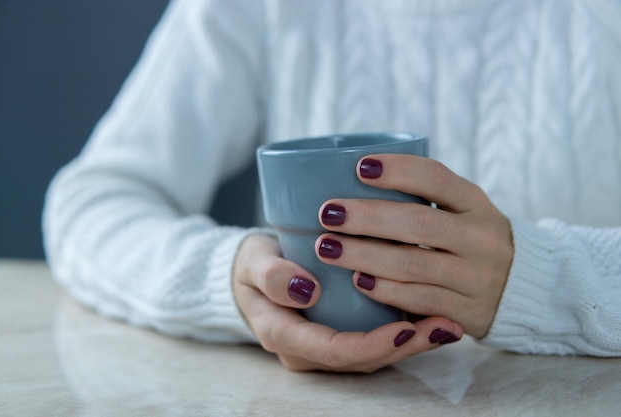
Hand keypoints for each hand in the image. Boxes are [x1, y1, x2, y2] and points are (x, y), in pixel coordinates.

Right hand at [233, 234, 463, 371]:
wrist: (255, 271)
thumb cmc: (253, 266)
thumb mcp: (253, 264)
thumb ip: (271, 276)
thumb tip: (306, 290)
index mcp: (286, 337)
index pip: (334, 351)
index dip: (371, 344)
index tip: (405, 329)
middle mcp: (310, 351)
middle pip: (363, 358)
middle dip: (405, 346)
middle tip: (444, 325)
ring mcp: (328, 346)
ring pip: (375, 353)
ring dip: (413, 341)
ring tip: (449, 324)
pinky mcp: (343, 333)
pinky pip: (376, 338)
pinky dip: (406, 329)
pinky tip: (435, 314)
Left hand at [316, 155, 513, 337]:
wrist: (521, 288)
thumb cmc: (468, 239)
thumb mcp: (461, 211)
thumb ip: (423, 198)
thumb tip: (352, 177)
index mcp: (475, 203)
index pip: (437, 178)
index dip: (398, 170)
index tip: (360, 167)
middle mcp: (480, 237)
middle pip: (420, 222)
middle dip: (368, 217)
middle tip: (328, 212)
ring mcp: (477, 276)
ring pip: (415, 263)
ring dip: (366, 255)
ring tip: (327, 248)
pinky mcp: (468, 311)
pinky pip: (422, 299)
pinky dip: (387, 291)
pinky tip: (358, 282)